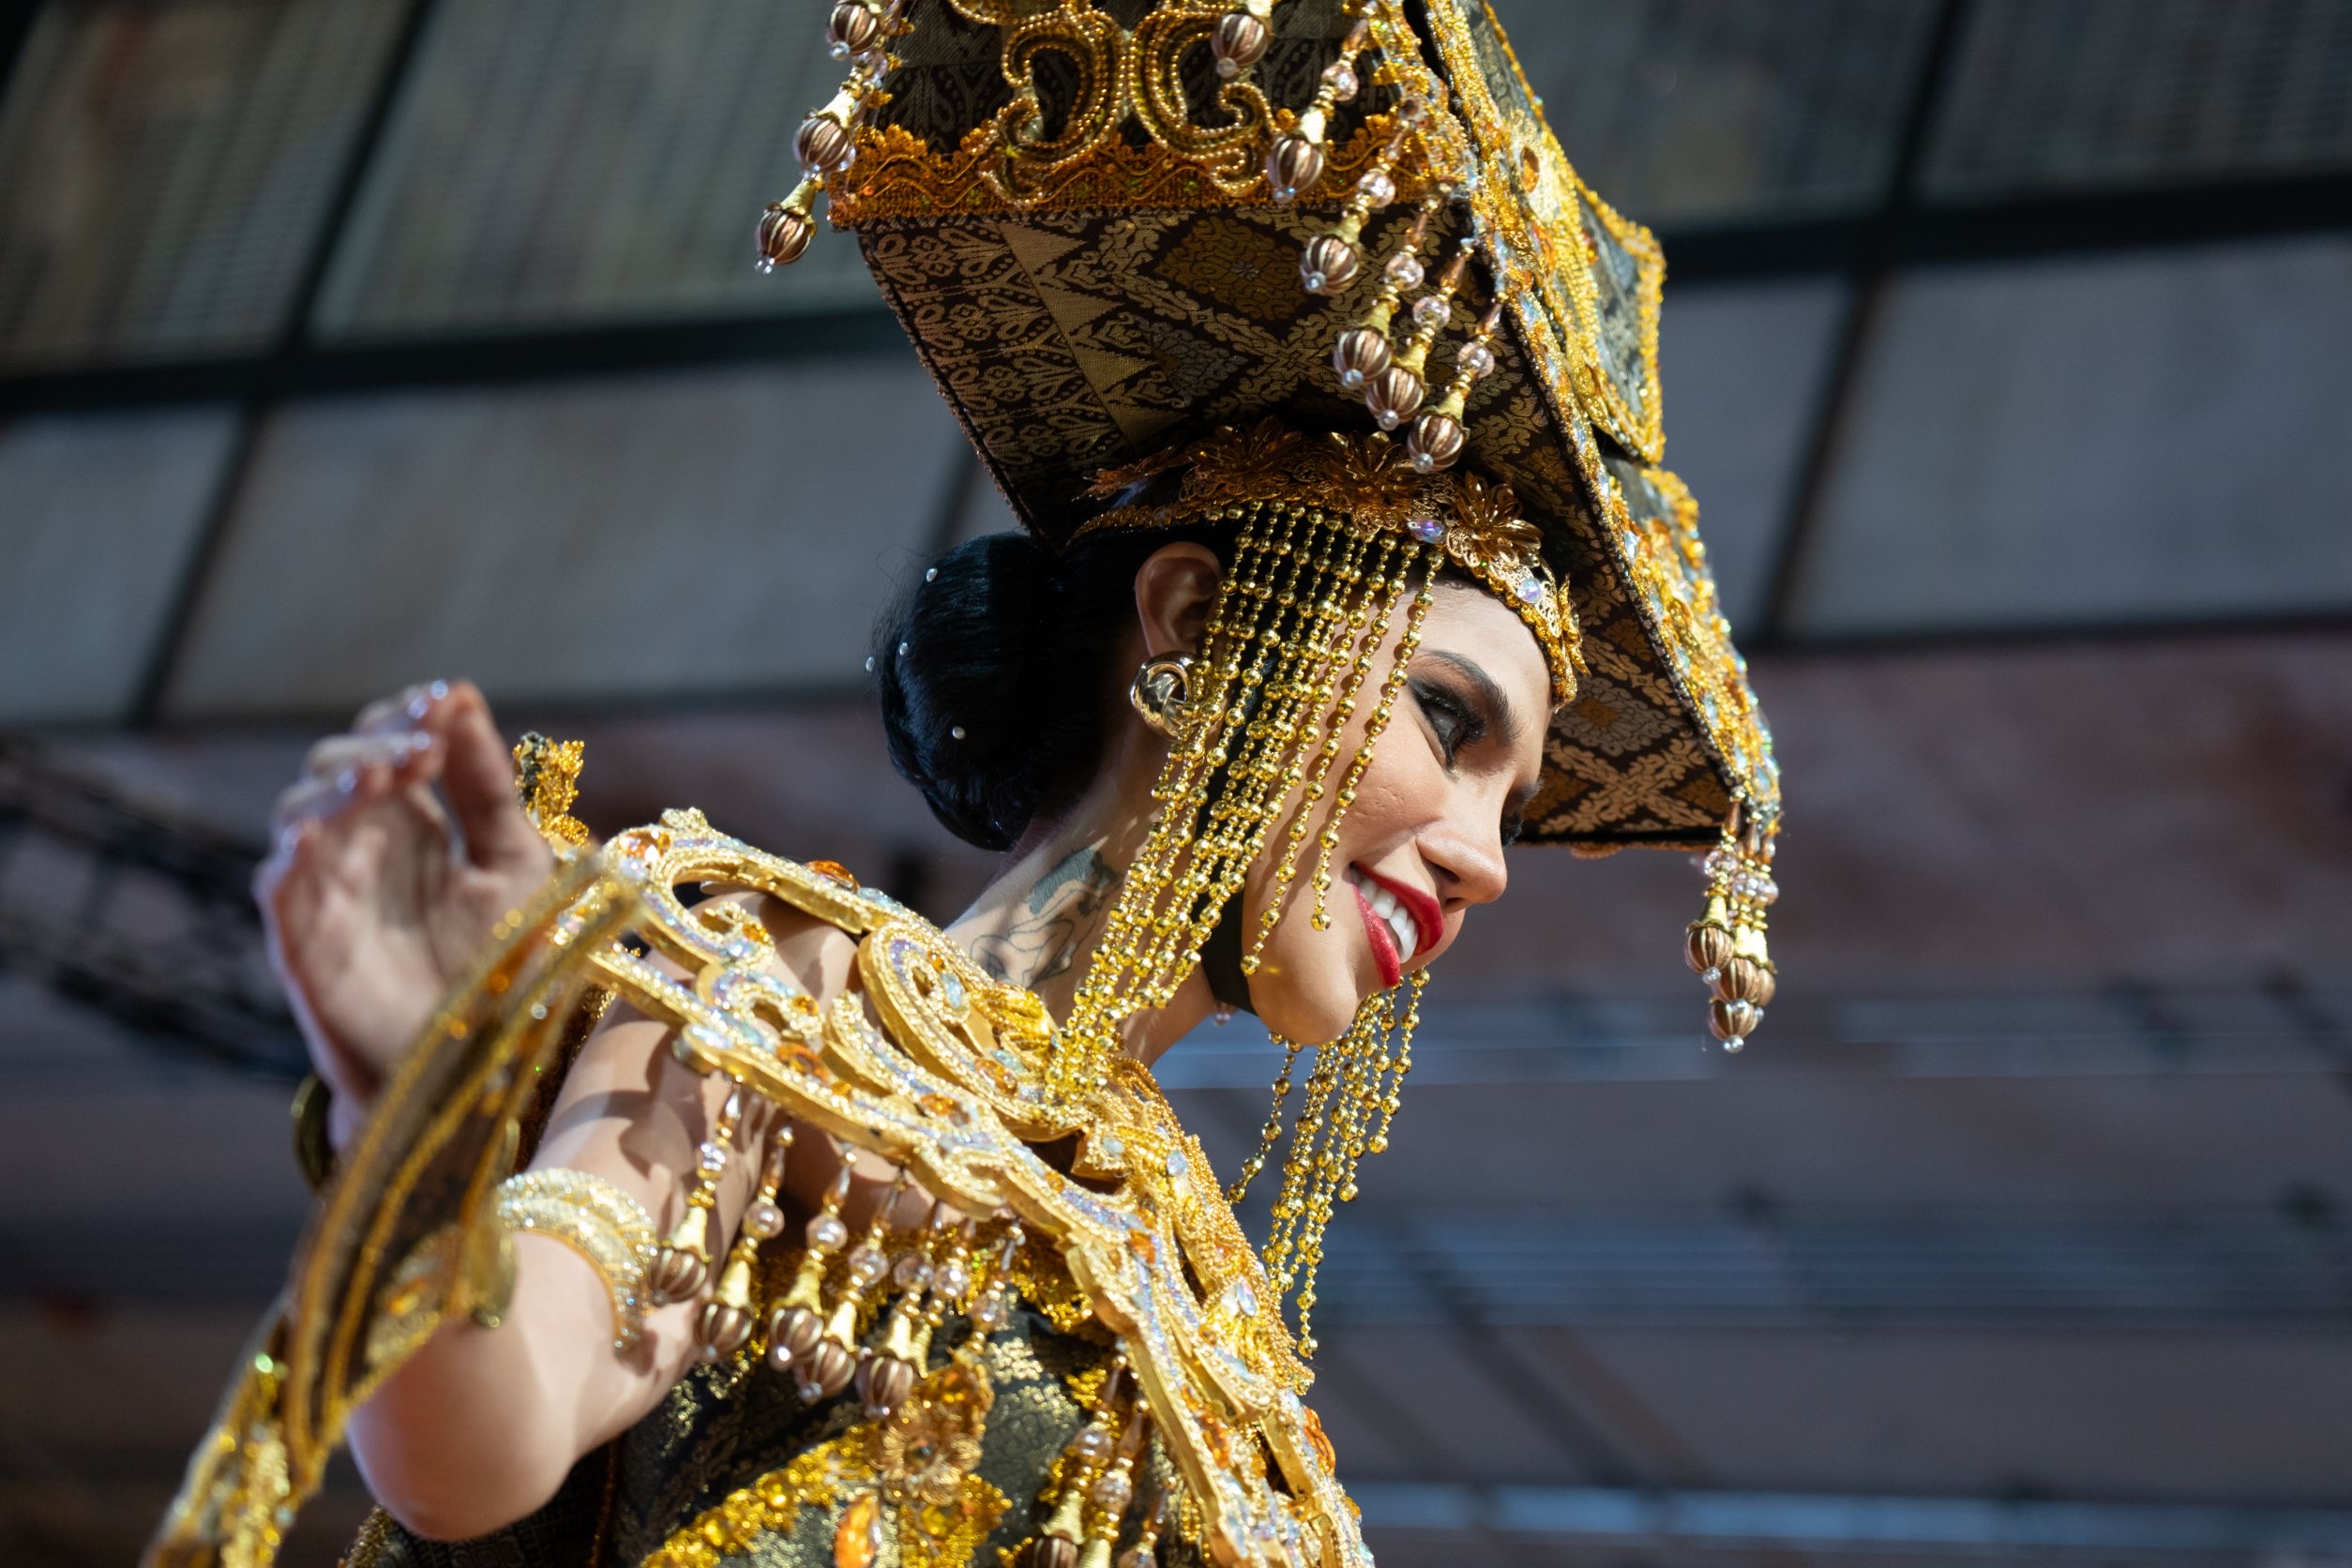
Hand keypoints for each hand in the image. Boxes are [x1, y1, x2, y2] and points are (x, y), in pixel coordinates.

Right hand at [258, 681, 555, 1139]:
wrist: (479, 1068)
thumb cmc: (499, 966)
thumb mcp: (515, 865)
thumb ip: (486, 789)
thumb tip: (460, 695)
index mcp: (414, 824)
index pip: (392, 748)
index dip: (407, 719)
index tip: (443, 702)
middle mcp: (364, 848)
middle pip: (341, 769)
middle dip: (376, 746)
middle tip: (421, 744)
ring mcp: (328, 891)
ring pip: (301, 813)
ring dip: (337, 786)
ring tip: (383, 773)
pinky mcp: (302, 943)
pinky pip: (280, 886)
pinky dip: (293, 853)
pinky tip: (319, 830)